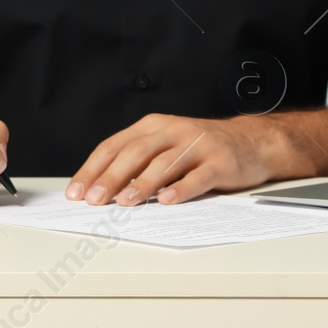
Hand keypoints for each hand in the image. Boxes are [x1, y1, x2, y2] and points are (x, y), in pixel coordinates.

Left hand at [66, 113, 271, 205]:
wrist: (250, 142)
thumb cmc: (200, 149)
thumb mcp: (166, 145)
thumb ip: (138, 162)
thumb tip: (101, 190)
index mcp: (154, 126)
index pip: (115, 146)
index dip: (93, 168)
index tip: (77, 191)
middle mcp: (173, 131)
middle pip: (136, 153)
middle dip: (112, 177)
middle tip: (95, 199)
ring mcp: (198, 145)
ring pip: (165, 164)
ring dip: (143, 184)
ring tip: (126, 202)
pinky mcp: (220, 162)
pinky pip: (198, 177)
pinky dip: (182, 189)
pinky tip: (168, 201)